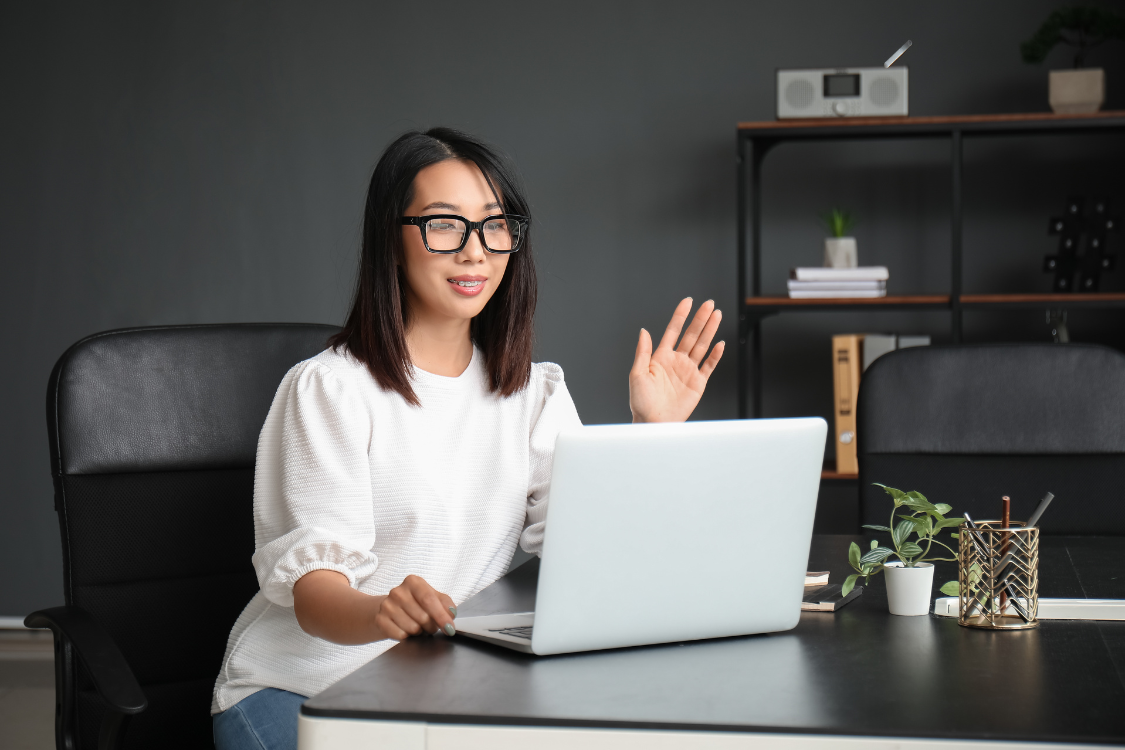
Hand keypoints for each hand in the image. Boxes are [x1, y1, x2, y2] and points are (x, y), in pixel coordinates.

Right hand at [374, 575, 457, 639]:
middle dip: (431, 626)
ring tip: (417, 625)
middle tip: (430, 625)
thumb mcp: (434, 598)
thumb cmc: (416, 603)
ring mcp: (387, 605)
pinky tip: (405, 629)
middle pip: (423, 617)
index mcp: (413, 582)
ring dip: (419, 632)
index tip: (450, 628)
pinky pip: (400, 635)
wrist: (389, 609)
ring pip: (413, 628)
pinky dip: (407, 636)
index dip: (441, 616)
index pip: (429, 600)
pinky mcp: (380, 620)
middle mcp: (398, 591)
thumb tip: (451, 613)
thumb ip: (446, 604)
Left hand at [629, 298, 723, 422]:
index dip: (680, 315)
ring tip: (717, 315)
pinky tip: (720, 343)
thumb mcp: (637, 374)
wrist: (653, 422)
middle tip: (709, 304)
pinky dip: (715, 355)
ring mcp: (688, 371)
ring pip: (702, 346)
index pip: (673, 331)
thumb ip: (642, 352)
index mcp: (661, 357)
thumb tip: (644, 331)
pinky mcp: (698, 383)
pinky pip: (709, 366)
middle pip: (691, 335)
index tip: (688, 301)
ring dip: (710, 331)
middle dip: (700, 319)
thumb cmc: (641, 402)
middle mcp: (676, 361)